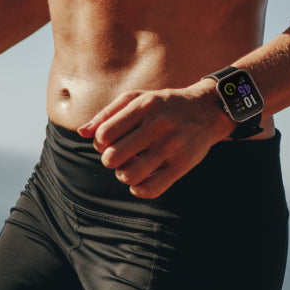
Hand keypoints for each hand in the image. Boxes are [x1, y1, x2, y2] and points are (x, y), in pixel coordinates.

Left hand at [78, 82, 231, 197]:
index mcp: (143, 106)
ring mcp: (171, 146)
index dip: (100, 143)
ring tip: (130, 168)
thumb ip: (107, 114)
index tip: (110, 142)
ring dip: (123, 175)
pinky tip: (141, 181)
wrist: (207, 110)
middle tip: (119, 157)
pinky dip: (139, 189)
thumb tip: (81, 133)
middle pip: (112, 158)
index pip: (104, 135)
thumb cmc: (164, 105)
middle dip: (110, 161)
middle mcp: (158, 125)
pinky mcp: (183, 164)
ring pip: (129, 175)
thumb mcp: (136, 99)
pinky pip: (151, 189)